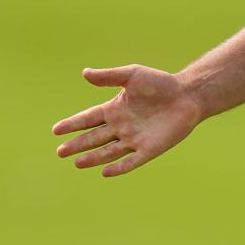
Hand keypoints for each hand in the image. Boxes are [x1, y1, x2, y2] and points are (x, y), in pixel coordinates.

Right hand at [52, 64, 202, 176]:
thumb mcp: (133, 75)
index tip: (55, 130)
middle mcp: (122, 126)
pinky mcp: (150, 149)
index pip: (88, 119)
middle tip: (60, 152)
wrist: (189, 95)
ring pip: (108, 152)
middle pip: (94, 138)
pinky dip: (119, 167)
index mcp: (115, 109)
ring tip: (77, 163)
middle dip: (77, 145)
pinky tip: (105, 172)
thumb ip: (109, 76)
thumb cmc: (161, 83)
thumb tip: (84, 73)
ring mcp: (135, 139)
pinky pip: (131, 161)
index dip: (72, 124)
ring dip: (93, 158)